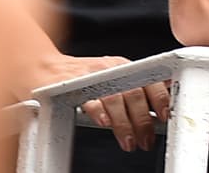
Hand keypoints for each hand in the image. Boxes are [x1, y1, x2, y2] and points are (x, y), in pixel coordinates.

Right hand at [20, 51, 169, 152]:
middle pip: (133, 93)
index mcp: (123, 67)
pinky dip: (98, 111)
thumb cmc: (79, 78)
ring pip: (114, 98)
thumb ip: (131, 91)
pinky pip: (87, 97)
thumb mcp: (110, 79)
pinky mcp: (71, 84)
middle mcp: (110, 68)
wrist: (43, 68)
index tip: (165, 116)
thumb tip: (156, 110)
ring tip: (129, 141)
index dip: (159, 98)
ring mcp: (91, 75)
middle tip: (146, 139)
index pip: (148, 80)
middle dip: (143, 119)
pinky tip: (105, 123)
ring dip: (124, 123)